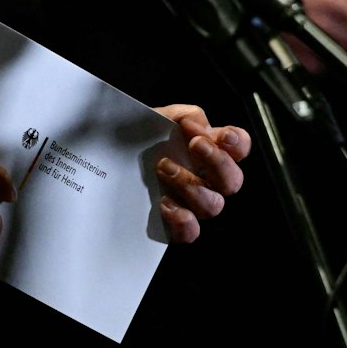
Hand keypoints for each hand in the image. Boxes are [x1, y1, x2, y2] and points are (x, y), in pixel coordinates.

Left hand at [151, 104, 250, 242]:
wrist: (106, 162)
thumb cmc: (138, 139)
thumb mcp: (158, 118)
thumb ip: (181, 115)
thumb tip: (195, 124)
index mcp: (209, 150)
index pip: (240, 147)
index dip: (237, 143)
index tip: (221, 135)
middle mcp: (208, 180)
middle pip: (233, 181)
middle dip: (218, 161)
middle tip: (194, 145)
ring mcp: (194, 205)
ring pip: (213, 206)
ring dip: (191, 185)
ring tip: (163, 167)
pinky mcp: (177, 225)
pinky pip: (192, 232)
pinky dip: (183, 219)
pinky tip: (163, 203)